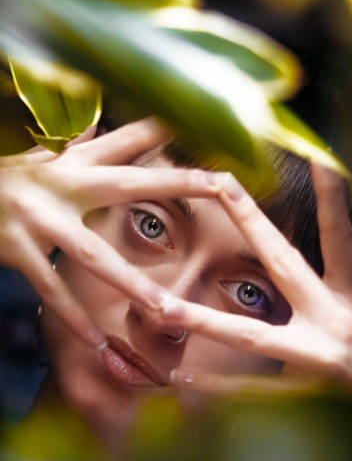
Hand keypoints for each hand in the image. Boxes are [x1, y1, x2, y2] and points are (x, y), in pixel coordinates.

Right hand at [0, 118, 221, 349]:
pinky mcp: (14, 249)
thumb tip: (96, 118)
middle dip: (177, 182)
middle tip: (220, 186)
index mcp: (70, 162)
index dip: (165, 129)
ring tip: (165, 308)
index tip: (206, 120)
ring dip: (132, 283)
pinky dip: (73, 317)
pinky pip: (51, 288)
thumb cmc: (3, 173)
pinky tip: (98, 342)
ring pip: (94, 255)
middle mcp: (60, 184)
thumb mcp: (39, 155)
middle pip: (128, 182)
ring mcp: (37, 218)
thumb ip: (72, 143)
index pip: (125, 140)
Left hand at [160, 165, 351, 388]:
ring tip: (162, 306)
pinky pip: (251, 390)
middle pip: (283, 263)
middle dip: (252, 220)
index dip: (332, 199)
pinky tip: (179, 375)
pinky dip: (217, 386)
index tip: (317, 159)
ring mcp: (311, 357)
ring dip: (204, 319)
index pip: (340, 239)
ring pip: (250, 334)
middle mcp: (329, 321)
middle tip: (220, 182)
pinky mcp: (299, 394)